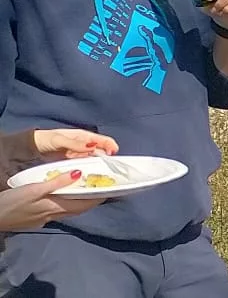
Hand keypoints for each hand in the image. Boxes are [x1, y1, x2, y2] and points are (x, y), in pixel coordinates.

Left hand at [0, 129, 116, 173]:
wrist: (25, 149)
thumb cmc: (43, 140)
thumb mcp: (59, 140)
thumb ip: (75, 143)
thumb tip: (92, 146)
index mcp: (80, 136)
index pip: (99, 139)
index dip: (108, 144)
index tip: (115, 152)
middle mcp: (80, 146)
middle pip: (97, 151)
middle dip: (105, 158)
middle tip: (111, 167)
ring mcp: (74, 155)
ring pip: (90, 160)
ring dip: (96, 166)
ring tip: (102, 174)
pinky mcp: (68, 164)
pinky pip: (81, 167)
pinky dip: (86, 171)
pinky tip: (88, 178)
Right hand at [0, 173, 105, 230]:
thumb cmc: (11, 203)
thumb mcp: (33, 189)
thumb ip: (56, 182)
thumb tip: (80, 174)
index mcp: (56, 208)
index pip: (84, 204)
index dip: (99, 197)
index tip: (112, 188)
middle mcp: (54, 216)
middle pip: (79, 208)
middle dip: (92, 198)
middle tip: (101, 186)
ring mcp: (45, 219)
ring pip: (69, 210)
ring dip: (79, 201)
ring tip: (86, 189)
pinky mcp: (36, 219)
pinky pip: (58, 211)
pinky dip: (66, 203)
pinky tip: (63, 197)